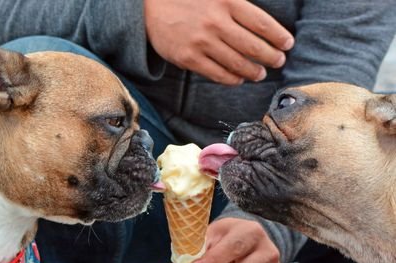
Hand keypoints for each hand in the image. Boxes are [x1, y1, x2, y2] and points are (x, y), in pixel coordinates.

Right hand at [144, 0, 293, 84]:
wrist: (150, 7)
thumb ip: (236, 3)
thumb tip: (259, 21)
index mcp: (226, 1)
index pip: (261, 23)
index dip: (278, 36)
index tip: (287, 44)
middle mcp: (216, 22)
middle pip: (252, 46)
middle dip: (271, 56)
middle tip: (279, 61)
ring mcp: (202, 43)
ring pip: (237, 63)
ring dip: (253, 71)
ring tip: (261, 73)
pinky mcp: (189, 59)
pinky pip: (217, 74)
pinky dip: (232, 79)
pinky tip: (239, 79)